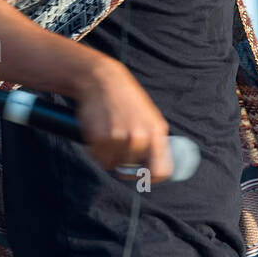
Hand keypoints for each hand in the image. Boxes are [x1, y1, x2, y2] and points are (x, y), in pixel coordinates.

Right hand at [71, 57, 172, 181]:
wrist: (102, 79)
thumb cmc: (126, 99)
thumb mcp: (149, 117)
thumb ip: (154, 141)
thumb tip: (155, 169)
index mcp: (157, 132)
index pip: (162, 171)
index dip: (152, 177)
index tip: (144, 174)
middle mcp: (141, 137)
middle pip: (133, 170)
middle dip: (124, 161)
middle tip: (119, 143)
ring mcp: (120, 138)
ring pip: (113, 165)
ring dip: (108, 155)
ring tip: (108, 133)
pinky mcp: (100, 137)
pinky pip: (98, 157)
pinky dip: (96, 150)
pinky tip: (98, 132)